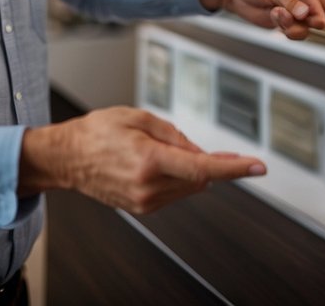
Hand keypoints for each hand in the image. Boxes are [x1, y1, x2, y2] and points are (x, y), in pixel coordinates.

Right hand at [19, 106, 265, 213]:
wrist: (67, 158)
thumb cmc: (97, 132)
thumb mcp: (137, 117)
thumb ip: (174, 134)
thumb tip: (199, 153)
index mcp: (149, 160)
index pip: (202, 168)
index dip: (233, 168)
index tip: (257, 166)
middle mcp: (148, 186)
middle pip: (199, 178)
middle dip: (206, 161)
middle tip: (196, 146)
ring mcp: (145, 201)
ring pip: (189, 186)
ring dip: (189, 169)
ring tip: (156, 150)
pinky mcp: (141, 207)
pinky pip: (173, 192)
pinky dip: (175, 178)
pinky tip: (154, 164)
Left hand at [197, 0, 324, 38]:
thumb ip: (289, 1)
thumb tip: (305, 13)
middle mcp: (299, 0)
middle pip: (316, 16)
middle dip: (313, 21)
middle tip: (308, 20)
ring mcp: (291, 14)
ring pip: (304, 28)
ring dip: (294, 26)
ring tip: (278, 15)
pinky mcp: (281, 24)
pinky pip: (292, 32)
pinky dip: (286, 29)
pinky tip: (274, 18)